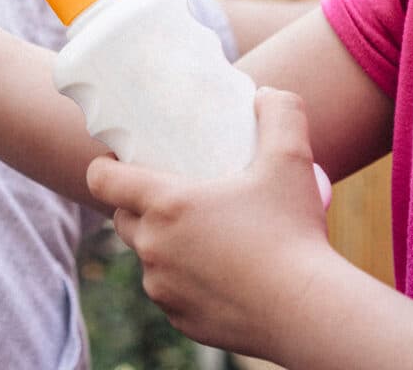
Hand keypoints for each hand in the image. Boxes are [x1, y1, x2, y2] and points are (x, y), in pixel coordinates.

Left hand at [86, 87, 335, 359]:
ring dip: (161, 243)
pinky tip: (215, 271)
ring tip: (198, 231)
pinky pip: (169, 292)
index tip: (123, 159)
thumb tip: (268, 93)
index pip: (101, 179)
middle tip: (173, 190)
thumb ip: (279, 113)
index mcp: (165, 204)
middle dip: (137, 203)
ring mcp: (164, 288)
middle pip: (122, 217)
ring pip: (147, 257)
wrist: (311, 313)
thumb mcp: (290, 159)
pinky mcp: (182, 320)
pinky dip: (183, 280)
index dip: (105, 166)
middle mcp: (154, 247)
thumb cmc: (295, 232)